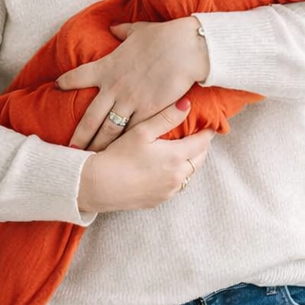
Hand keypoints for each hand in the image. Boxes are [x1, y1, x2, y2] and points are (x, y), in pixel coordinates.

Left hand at [59, 17, 209, 151]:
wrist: (186, 48)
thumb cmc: (163, 36)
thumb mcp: (138, 30)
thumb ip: (122, 31)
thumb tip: (113, 27)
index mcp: (108, 67)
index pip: (79, 76)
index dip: (66, 81)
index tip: (56, 86)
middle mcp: (114, 87)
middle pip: (90, 118)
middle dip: (79, 136)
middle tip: (70, 151)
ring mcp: (130, 102)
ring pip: (109, 131)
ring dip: (99, 146)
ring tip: (92, 159)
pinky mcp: (148, 111)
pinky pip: (133, 131)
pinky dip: (126, 144)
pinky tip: (122, 155)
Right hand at [76, 98, 215, 212]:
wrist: (96, 186)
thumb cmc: (118, 156)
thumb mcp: (142, 131)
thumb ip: (167, 117)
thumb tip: (187, 104)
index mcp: (176, 157)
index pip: (202, 143)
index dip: (207, 132)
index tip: (208, 124)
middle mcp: (177, 177)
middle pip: (199, 160)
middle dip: (200, 147)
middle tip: (196, 135)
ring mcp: (168, 192)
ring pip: (188, 175)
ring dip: (189, 162)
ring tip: (181, 149)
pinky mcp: (158, 201)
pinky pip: (175, 186)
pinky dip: (176, 175)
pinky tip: (165, 167)